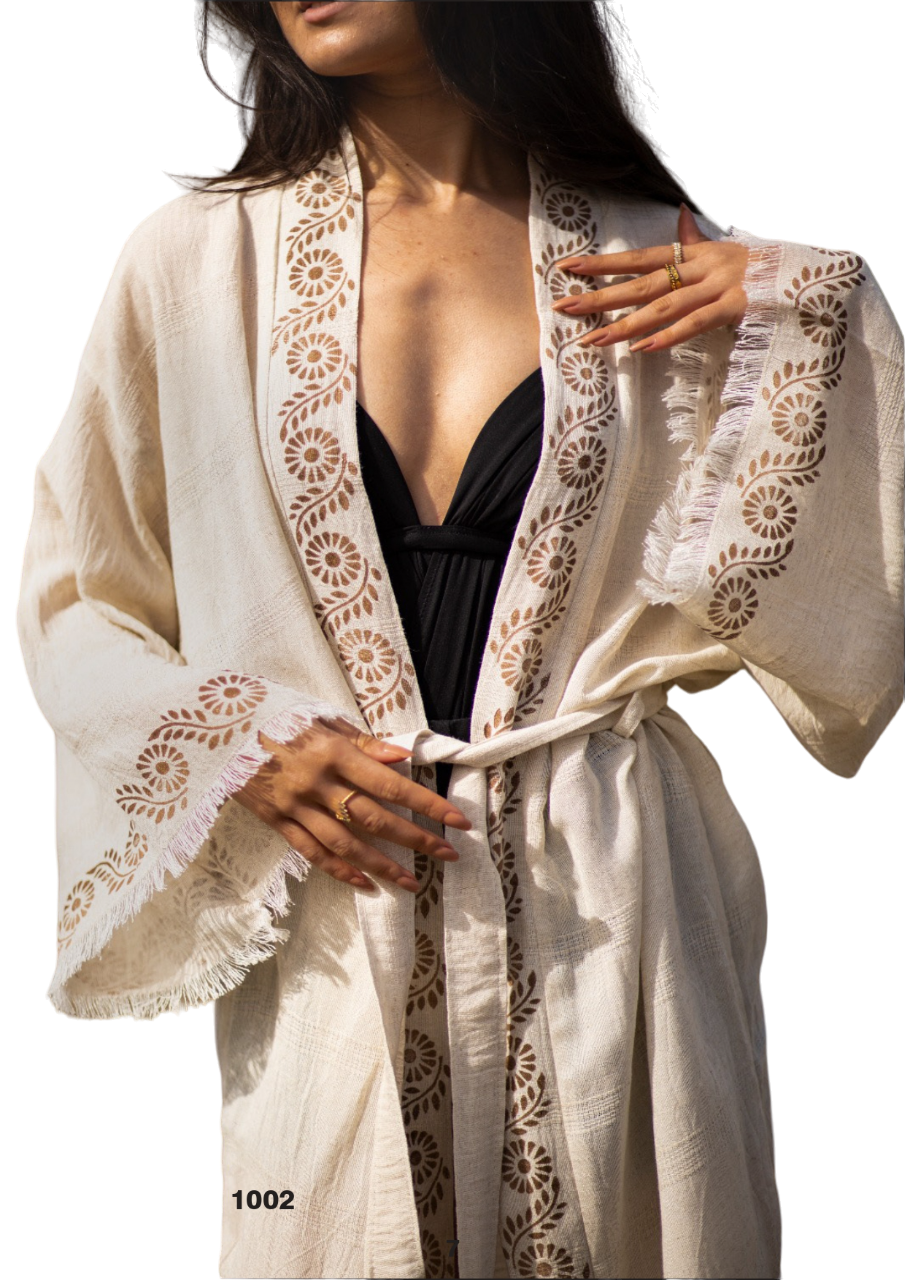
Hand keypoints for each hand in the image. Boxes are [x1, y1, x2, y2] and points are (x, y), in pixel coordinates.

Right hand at [233, 714, 470, 893]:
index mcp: (334, 752)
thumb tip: (402, 758)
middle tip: (448, 855)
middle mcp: (317, 783)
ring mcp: (295, 805)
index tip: (456, 820)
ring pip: (345, 844)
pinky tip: (364, 885)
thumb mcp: (321, 718)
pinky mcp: (275, 820)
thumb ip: (364, 742)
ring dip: (381, 866)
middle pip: (374, 818)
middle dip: (415, 839)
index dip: (427, 805)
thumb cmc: (277, 715)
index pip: (391, 784)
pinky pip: (311, 852)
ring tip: (411, 883)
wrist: (217, 727)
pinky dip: (339, 871)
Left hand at [551, 203, 748, 352]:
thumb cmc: (762, 267)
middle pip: (642, 283)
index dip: (603, 263)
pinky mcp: (736, 307)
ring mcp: (718, 286)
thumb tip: (680, 212)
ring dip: (626, 325)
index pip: (639, 258)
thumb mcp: (725, 250)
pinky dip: (668, 336)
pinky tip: (642, 349)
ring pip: (664, 306)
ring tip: (593, 339)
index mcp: (695, 255)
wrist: (810, 272)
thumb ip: (696, 239)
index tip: (567, 268)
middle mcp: (701, 267)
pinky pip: (697, 323)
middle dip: (601, 296)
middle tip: (564, 307)